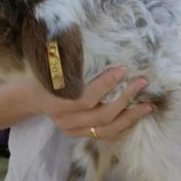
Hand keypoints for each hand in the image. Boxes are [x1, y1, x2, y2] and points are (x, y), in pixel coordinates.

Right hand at [37, 67, 151, 141]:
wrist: (32, 98)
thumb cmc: (46, 75)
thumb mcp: (53, 66)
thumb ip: (72, 63)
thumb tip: (101, 44)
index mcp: (57, 102)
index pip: (86, 97)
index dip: (106, 84)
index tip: (123, 68)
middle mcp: (65, 120)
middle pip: (101, 115)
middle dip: (125, 98)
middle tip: (142, 82)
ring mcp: (73, 131)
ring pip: (106, 129)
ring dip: (130, 117)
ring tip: (148, 105)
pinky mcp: (80, 136)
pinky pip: (105, 135)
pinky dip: (122, 127)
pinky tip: (136, 117)